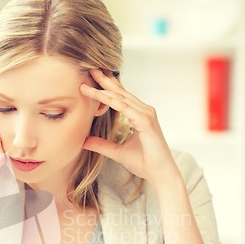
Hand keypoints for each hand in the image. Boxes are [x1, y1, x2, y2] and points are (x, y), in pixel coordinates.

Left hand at [80, 69, 179, 187]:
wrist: (160, 174)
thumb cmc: (144, 163)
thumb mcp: (117, 152)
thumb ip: (102, 145)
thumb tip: (84, 140)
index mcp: (140, 115)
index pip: (121, 98)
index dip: (107, 88)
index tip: (91, 80)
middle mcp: (144, 111)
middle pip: (121, 93)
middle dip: (105, 81)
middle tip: (90, 69)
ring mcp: (146, 115)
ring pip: (121, 98)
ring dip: (104, 89)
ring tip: (89, 81)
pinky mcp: (146, 122)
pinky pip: (125, 108)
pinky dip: (112, 101)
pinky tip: (100, 95)